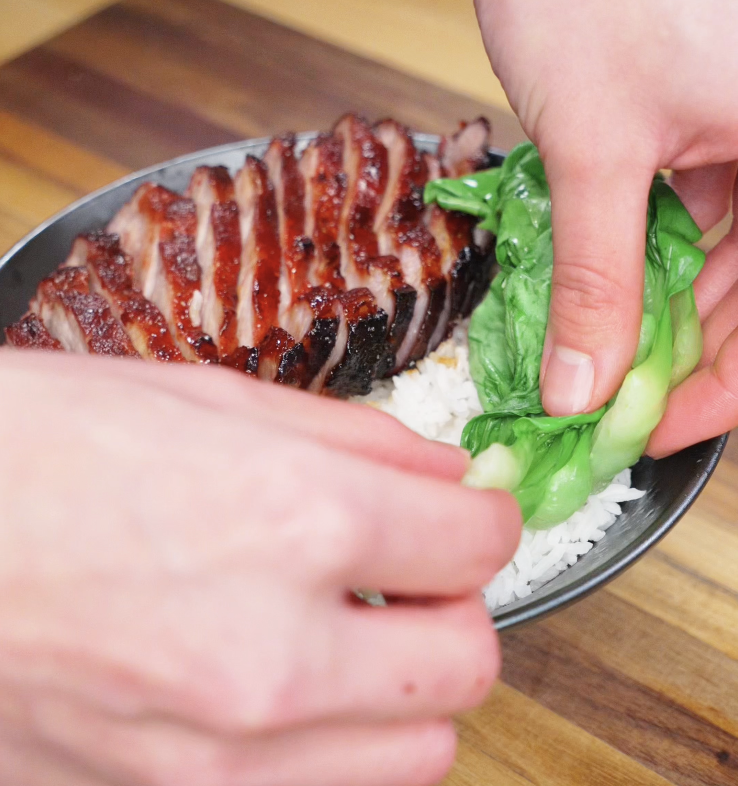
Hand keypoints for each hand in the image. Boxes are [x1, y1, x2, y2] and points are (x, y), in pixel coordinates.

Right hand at [0, 351, 519, 785]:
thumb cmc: (44, 445)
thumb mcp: (211, 401)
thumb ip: (355, 441)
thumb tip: (444, 474)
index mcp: (292, 518)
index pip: (475, 544)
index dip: (487, 519)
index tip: (472, 513)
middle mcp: (270, 653)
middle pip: (466, 666)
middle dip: (459, 612)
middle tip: (417, 577)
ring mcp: (218, 753)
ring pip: (416, 757)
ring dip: (410, 690)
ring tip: (357, 634)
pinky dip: (335, 742)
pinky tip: (291, 684)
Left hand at [475, 0, 737, 422]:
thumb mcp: (597, 149)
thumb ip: (598, 277)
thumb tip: (584, 383)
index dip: (720, 391)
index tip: (655, 432)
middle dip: (679, 357)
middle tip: (609, 404)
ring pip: (726, 259)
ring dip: (661, 316)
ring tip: (599, 363)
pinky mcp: (718, 118)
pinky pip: (700, 216)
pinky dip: (651, 262)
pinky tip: (609, 300)